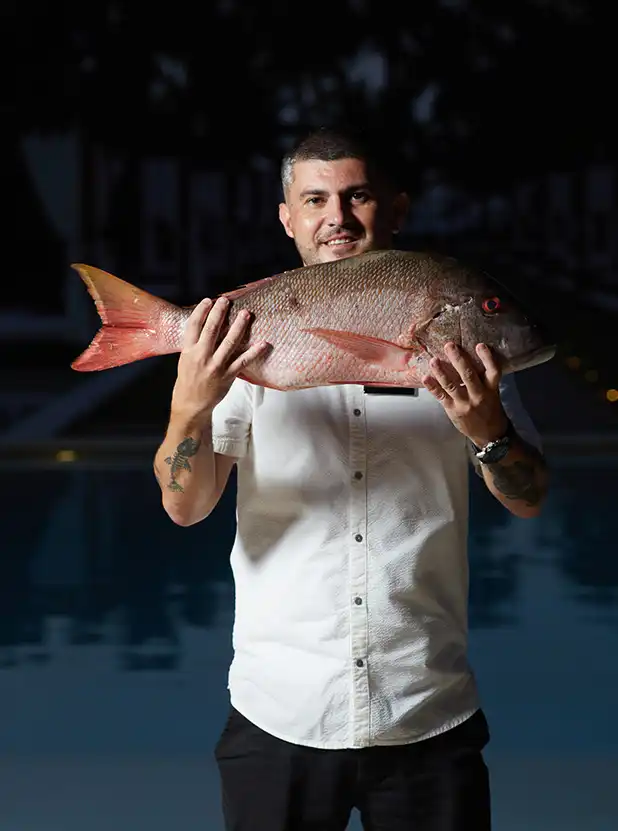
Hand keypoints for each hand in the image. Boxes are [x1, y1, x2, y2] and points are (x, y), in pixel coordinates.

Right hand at [171, 297, 268, 423]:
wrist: (191, 404)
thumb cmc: (188, 379)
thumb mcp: (185, 359)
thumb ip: (195, 343)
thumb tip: (206, 325)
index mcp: (188, 351)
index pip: (194, 326)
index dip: (201, 311)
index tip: (209, 300)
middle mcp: (201, 357)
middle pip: (211, 330)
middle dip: (220, 313)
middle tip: (227, 301)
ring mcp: (215, 366)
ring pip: (229, 342)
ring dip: (239, 326)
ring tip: (246, 314)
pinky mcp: (228, 375)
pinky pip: (243, 361)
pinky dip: (254, 351)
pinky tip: (262, 343)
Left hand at [422, 342, 508, 445]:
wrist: (490, 435)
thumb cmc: (490, 410)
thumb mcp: (493, 393)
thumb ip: (483, 379)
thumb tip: (468, 359)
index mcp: (491, 389)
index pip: (493, 371)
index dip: (487, 358)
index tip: (480, 345)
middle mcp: (478, 395)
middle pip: (468, 375)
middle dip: (458, 359)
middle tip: (450, 345)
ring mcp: (465, 404)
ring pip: (452, 385)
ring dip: (441, 372)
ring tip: (434, 360)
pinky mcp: (453, 410)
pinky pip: (441, 397)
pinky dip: (432, 387)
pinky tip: (425, 378)